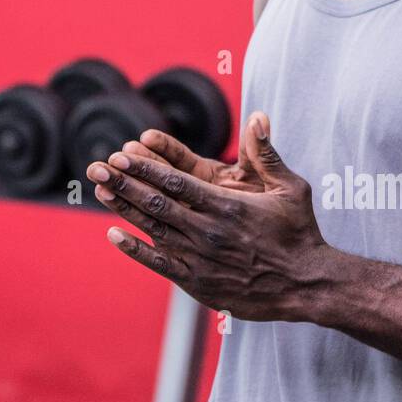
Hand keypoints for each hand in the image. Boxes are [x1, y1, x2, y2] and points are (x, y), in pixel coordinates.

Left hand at [86, 115, 328, 321]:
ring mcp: (201, 259)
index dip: (145, 167)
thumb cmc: (299, 233)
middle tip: (95, 167)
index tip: (121, 154)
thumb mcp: (291, 188)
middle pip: (156, 203)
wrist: (305, 285)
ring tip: (100, 191)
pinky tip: (114, 235)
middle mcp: (208, 232)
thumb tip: (258, 116)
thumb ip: (267, 153)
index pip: (176, 182)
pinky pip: (159, 263)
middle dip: (124, 183)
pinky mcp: (198, 282)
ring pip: (153, 229)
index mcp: (227, 206)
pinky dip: (135, 249)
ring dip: (124, 209)